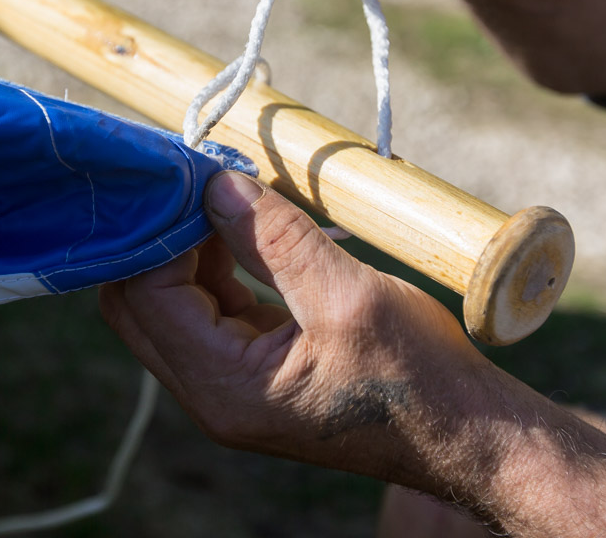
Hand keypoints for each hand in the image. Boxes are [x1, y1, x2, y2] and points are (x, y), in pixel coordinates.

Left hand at [98, 170, 485, 480]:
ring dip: (190, 247)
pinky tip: (247, 227)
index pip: (146, 294)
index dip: (161, 228)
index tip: (197, 173)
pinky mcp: (254, 369)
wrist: (466, 432)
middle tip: (204, 179)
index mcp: (224, 388)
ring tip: (230, 194)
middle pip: (138, 304)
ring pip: (170, 304)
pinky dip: (217, 264)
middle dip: (162, 237)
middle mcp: (212, 394)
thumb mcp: (348, 297)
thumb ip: (276, 239)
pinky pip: (209, 310)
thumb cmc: (418, 377)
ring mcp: (230, 385)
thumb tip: (217, 183)